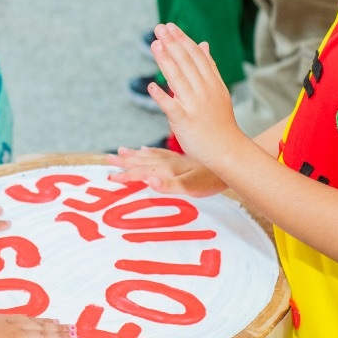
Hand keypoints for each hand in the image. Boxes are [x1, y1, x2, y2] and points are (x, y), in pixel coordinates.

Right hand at [0, 310, 73, 337]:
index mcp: (5, 319)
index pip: (28, 320)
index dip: (42, 320)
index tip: (53, 320)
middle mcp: (15, 327)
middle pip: (41, 326)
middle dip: (57, 327)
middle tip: (71, 327)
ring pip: (44, 336)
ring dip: (60, 336)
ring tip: (73, 335)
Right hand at [106, 146, 226, 195]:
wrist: (229, 164)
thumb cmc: (210, 181)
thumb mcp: (189, 187)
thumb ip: (168, 185)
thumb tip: (148, 180)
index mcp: (167, 170)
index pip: (141, 172)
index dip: (126, 175)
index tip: (110, 177)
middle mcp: (168, 163)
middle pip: (142, 162)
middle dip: (125, 162)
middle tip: (108, 159)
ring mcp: (175, 160)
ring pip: (149, 157)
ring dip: (134, 156)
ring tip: (120, 151)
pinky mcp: (183, 159)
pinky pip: (161, 154)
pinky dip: (150, 153)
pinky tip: (145, 150)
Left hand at [147, 23, 244, 170]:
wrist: (228, 150)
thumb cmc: (220, 121)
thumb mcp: (219, 90)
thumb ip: (210, 67)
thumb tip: (203, 43)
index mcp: (212, 83)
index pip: (195, 56)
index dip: (182, 40)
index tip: (170, 26)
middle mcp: (204, 91)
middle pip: (186, 63)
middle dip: (172, 44)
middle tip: (159, 28)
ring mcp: (195, 106)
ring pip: (178, 79)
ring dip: (165, 61)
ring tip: (155, 45)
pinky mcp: (185, 122)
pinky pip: (172, 107)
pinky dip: (161, 96)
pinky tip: (151, 86)